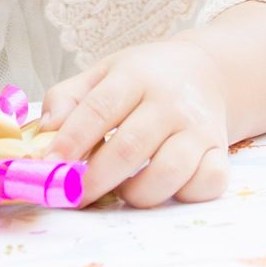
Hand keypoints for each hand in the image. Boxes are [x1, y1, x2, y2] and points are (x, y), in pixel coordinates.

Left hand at [41, 37, 229, 207]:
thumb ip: (66, 99)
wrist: (205, 71)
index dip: (71, 140)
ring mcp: (199, 128)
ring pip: (169, 173)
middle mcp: (170, 101)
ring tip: (122, 189)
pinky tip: (164, 186)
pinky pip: (207, 183)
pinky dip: (183, 194)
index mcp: (135, 76)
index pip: (99, 109)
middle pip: (129, 148)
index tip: (49, 166)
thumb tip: (44, 133)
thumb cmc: (143, 79)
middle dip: (95, 179)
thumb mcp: (101, 74)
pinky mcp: (221, 151)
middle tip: (73, 195)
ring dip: (136, 192)